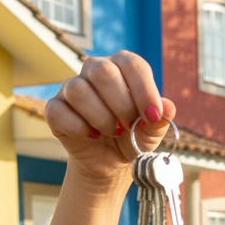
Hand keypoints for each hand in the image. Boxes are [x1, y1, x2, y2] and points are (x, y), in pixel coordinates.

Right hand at [44, 51, 175, 183]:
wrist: (111, 161)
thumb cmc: (133, 139)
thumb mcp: (150, 133)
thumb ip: (159, 121)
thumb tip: (169, 109)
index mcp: (122, 68)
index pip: (131, 63)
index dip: (144, 89)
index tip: (153, 116)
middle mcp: (94, 71)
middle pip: (102, 71)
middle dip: (121, 104)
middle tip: (129, 127)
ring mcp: (71, 88)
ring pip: (78, 90)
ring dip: (101, 118)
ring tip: (113, 133)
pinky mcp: (55, 109)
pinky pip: (58, 112)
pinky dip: (79, 128)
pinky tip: (93, 136)